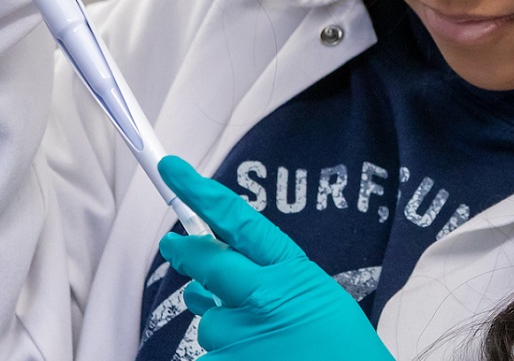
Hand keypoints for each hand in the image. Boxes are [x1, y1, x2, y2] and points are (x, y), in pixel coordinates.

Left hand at [157, 156, 395, 359]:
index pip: (237, 220)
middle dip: (186, 252)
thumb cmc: (342, 348)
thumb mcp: (317, 295)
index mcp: (291, 271)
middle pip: (207, 261)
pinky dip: (227, 357)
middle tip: (173, 246)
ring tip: (259, 342)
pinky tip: (255, 359)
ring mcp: (243, 336)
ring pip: (208, 319)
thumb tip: (210, 280)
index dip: (199, 192)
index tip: (172, 171)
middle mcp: (263, 298)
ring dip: (222, 326)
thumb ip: (269, 278)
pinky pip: (209, 356)